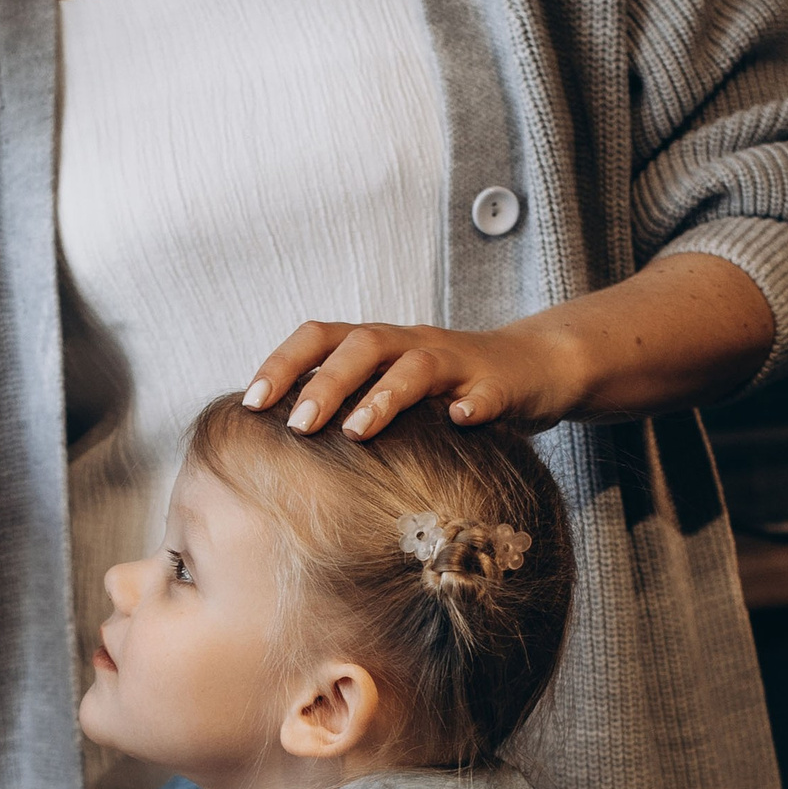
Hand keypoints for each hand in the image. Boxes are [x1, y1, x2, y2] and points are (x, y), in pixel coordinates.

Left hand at [244, 320, 583, 440]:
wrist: (536, 367)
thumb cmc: (448, 391)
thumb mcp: (392, 393)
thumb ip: (345, 409)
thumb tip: (276, 450)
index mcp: (379, 346)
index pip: (320, 338)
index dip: (283, 363)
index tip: (251, 403)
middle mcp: (412, 344)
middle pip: (363, 346)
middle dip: (326, 384)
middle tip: (297, 426)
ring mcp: (458, 361)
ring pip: (417, 365)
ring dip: (384, 395)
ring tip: (357, 431)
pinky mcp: (500, 384)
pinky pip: (487, 392)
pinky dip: (472, 405)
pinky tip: (460, 422)